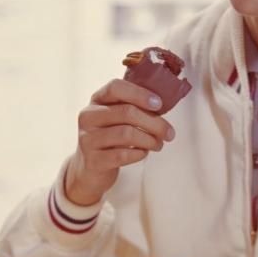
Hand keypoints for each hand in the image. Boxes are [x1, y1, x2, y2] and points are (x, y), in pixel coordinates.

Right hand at [66, 79, 175, 205]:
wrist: (90, 168)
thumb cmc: (111, 139)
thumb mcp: (117, 118)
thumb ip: (133, 107)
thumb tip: (162, 105)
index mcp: (97, 100)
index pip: (115, 87)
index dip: (139, 94)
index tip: (159, 104)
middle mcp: (88, 116)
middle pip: (127, 112)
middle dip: (155, 123)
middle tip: (169, 133)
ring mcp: (88, 138)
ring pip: (127, 134)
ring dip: (150, 140)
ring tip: (158, 144)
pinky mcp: (93, 160)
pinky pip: (122, 155)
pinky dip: (139, 154)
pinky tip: (143, 153)